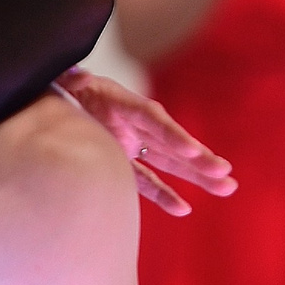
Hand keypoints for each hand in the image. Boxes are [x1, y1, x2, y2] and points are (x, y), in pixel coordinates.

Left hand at [56, 69, 236, 217]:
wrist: (56, 99)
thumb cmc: (63, 88)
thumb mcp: (65, 80)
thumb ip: (71, 78)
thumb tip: (78, 75)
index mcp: (123, 103)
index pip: (153, 119)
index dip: (172, 134)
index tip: (191, 149)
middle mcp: (135, 126)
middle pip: (170, 144)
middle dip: (198, 159)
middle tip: (225, 172)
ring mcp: (133, 145)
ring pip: (169, 164)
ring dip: (196, 176)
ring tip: (227, 188)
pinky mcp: (124, 162)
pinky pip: (147, 182)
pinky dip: (163, 195)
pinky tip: (184, 209)